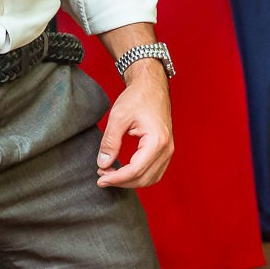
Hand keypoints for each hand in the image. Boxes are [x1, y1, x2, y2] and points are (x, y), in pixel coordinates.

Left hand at [97, 61, 173, 187]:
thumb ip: (110, 142)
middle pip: (144, 178)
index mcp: (157, 141)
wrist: (152, 87)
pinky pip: (154, 171)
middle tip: (102, 176)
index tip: (100, 178)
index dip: (116, 178)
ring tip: (111, 174)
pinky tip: (124, 171)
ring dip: (131, 181)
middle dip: (122, 181)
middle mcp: (167, 149)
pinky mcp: (165, 150)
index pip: (136, 170)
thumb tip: (103, 164)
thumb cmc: (137, 98)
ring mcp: (168, 150)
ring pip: (151, 178)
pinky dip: (139, 176)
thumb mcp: (118, 117)